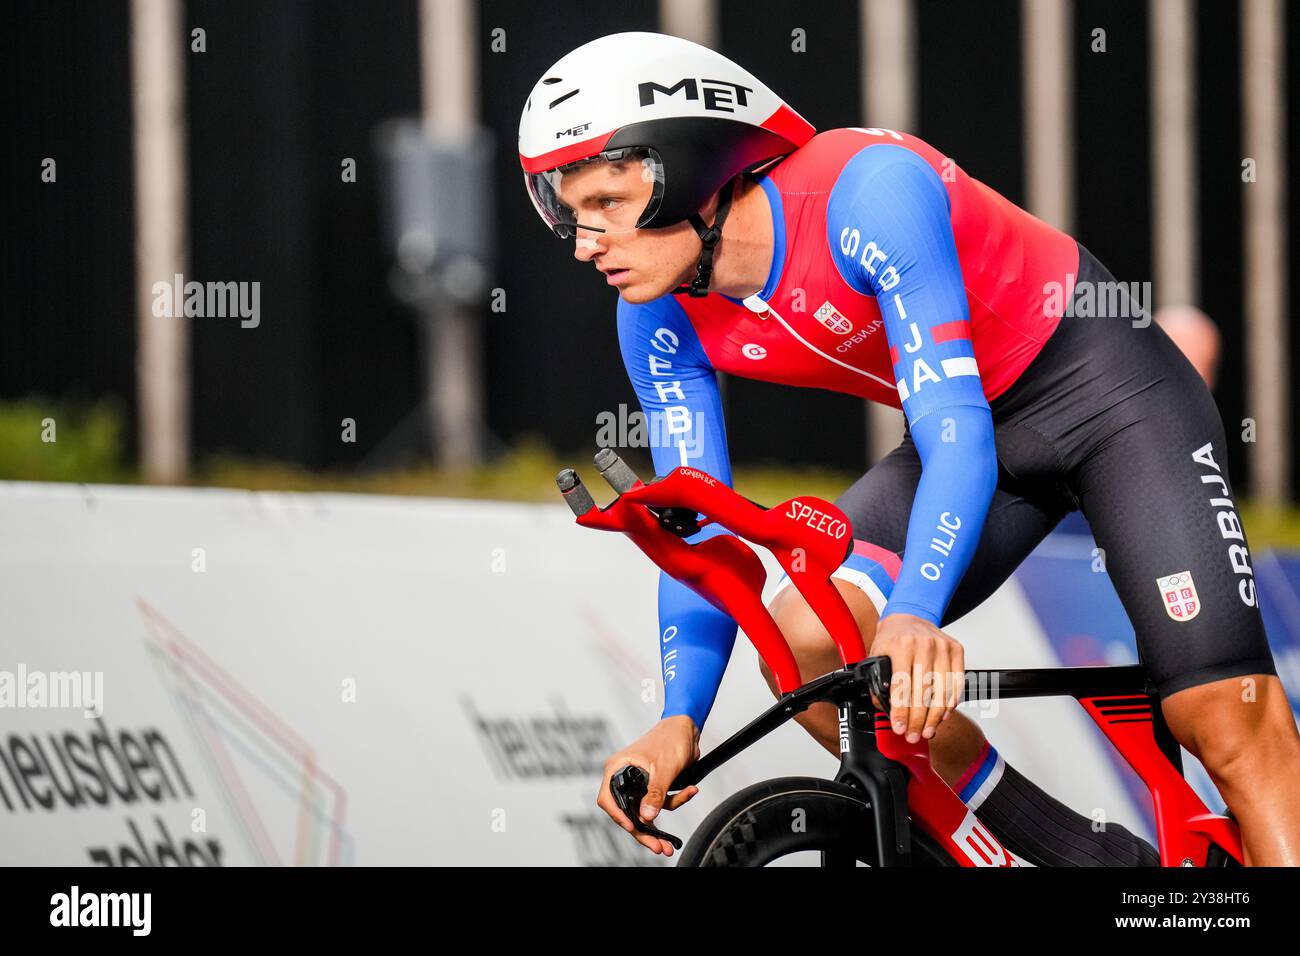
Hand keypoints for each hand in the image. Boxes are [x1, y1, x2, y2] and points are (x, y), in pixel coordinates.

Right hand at [596, 714, 700, 855]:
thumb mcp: (664, 767)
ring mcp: (639, 783)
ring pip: (645, 812)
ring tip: (670, 842)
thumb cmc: (671, 737)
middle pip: (628, 811)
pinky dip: (675, 801)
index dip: (618, 815)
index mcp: (618, 768)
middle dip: (644, 831)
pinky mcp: (653, 787)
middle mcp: (625, 777)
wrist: (688, 728)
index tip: (633, 826)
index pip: (608, 798)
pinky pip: (660, 804)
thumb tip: (647, 816)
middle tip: (657, 846)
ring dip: (662, 823)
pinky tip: (689, 792)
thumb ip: (656, 793)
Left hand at [869, 613, 965, 743]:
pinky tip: (942, 714)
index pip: (902, 686)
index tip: (899, 728)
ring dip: (935, 716)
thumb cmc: (892, 638)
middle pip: (923, 692)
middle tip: (913, 735)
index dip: (901, 711)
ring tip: (927, 731)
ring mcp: (942, 647)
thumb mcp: (876, 655)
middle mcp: (923, 645)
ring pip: (942, 691)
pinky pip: (956, 682)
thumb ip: (877, 681)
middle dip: (917, 720)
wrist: (909, 615)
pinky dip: (950, 702)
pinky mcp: (956, 650)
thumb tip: (884, 709)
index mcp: (900, 645)